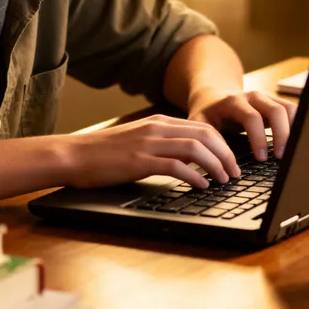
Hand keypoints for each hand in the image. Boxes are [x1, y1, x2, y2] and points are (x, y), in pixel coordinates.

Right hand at [63, 114, 241, 189]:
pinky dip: (194, 177)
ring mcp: (148, 143)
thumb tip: (187, 159)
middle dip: (227, 155)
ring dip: (216, 165)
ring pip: (196, 149)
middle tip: (235, 173)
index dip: (223, 145)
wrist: (73, 155)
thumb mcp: (137, 141)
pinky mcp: (139, 161)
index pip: (202, 127)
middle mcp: (156, 128)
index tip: (232, 162)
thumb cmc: (102, 153)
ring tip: (224, 181)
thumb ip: (160, 144)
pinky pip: (176, 166)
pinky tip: (201, 187)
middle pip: (206, 135)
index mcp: (158, 122)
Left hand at [187, 88, 297, 160]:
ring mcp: (266, 98)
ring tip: (291, 152)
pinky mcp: (275, 102)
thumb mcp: (199, 124)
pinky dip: (298, 125)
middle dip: (282, 135)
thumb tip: (220, 166)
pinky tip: (295, 143)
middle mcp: (252, 97)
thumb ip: (206, 141)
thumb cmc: (207, 114)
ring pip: (289, 108)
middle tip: (281, 158)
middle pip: (276, 111)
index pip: (251, 117)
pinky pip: (293, 110)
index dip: (259, 138)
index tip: (261, 158)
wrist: (213, 96)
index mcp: (233, 102)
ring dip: (294, 130)